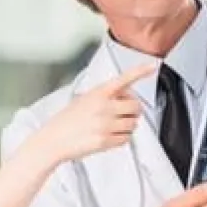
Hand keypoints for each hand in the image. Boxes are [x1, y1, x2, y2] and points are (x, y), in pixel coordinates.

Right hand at [34, 62, 155, 164]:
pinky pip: (126, 139)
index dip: (140, 72)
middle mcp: (104, 107)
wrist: (53, 139)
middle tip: (123, 114)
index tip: (152, 66)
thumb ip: (105, 97)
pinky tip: (108, 136)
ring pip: (133, 124)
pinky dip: (121, 139)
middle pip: (136, 107)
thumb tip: (127, 98)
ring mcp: (105, 124)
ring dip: (127, 126)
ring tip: (111, 127)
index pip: (124, 79)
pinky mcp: (105, 141)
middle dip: (133, 111)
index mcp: (98, 93)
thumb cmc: (67, 120)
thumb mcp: (84, 100)